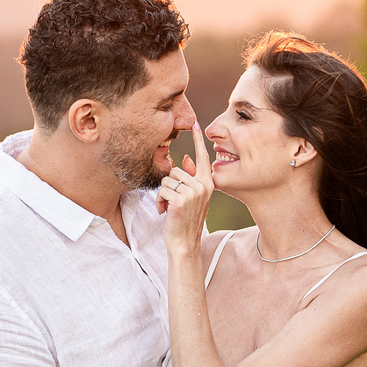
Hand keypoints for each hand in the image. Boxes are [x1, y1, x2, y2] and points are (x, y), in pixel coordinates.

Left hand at [159, 122, 213, 252]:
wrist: (184, 243)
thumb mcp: (191, 198)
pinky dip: (159, 201)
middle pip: (176, 170)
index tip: (196, 123)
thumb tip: (187, 158)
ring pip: (167, 179)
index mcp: (208, 183)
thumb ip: (190, 178)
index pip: (202, 158)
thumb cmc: (185, 220)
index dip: (198, 140)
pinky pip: (162, 189)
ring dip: (163, 194)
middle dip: (169, 186)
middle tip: (174, 202)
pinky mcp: (181, 199)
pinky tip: (166, 212)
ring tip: (170, 208)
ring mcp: (193, 192)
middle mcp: (203, 185)